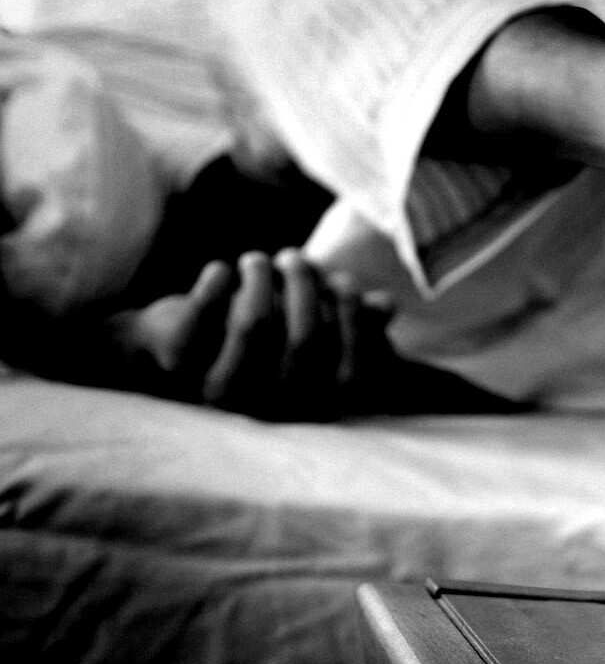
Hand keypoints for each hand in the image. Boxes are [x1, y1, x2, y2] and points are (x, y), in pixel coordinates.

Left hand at [108, 248, 399, 419]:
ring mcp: (220, 387)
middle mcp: (266, 406)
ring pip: (256, 321)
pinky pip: (205, 310)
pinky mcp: (178, 358)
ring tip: (259, 260)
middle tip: (294, 257)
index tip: (343, 282)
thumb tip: (385, 305)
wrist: (160, 351)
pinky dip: (217, 280)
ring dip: (263, 277)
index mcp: (303, 406)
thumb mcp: (305, 333)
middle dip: (306, 285)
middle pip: (304, 337)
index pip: (349, 369)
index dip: (352, 318)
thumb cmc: (250, 340)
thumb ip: (350, 324)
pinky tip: (222, 270)